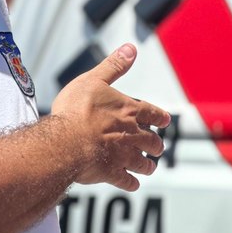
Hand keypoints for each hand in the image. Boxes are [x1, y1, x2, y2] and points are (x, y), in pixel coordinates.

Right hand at [51, 43, 170, 190]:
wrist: (66, 142)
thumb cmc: (77, 109)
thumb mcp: (95, 80)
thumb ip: (114, 65)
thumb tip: (131, 48)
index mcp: (129, 110)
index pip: (152, 113)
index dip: (159, 117)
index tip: (165, 121)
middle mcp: (132, 134)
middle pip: (151, 141)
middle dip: (156, 144)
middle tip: (158, 147)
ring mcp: (123, 155)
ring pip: (143, 162)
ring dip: (147, 165)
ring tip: (150, 166)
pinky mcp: (111, 173)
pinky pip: (126, 181)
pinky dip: (131, 183)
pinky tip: (133, 184)